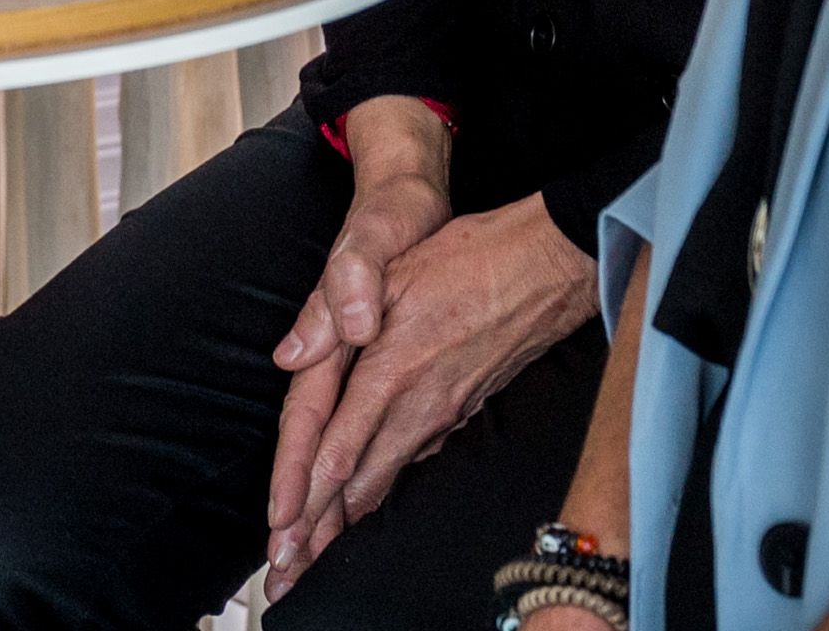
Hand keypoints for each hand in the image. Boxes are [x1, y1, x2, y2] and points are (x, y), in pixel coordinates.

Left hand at [268, 193, 597, 586]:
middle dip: (317, 527)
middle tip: (286, 571)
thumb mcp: (392, 264)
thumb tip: (291, 355)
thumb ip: (334, 306)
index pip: (333, 442)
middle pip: (355, 478)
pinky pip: (413, 458)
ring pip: (385, 476)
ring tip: (317, 554)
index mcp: (389, 366)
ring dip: (347, 519)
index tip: (279, 528)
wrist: (549, 265)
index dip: (304, 487)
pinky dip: (383, 488)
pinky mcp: (462, 408)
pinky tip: (369, 501)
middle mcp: (415, 401)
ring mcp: (443, 410)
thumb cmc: (468, 256)